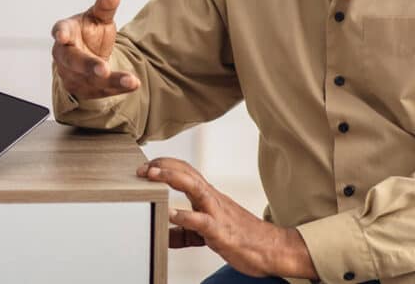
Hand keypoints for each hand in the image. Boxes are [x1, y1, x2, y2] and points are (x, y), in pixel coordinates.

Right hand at [50, 0, 140, 98]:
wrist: (87, 62)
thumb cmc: (88, 35)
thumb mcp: (98, 17)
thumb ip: (105, 4)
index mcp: (66, 32)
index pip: (61, 31)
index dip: (61, 33)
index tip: (62, 35)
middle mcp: (66, 56)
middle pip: (74, 61)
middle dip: (88, 65)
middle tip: (102, 69)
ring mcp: (74, 75)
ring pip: (90, 79)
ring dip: (111, 80)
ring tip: (130, 80)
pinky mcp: (86, 89)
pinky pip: (103, 91)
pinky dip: (118, 88)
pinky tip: (132, 84)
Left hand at [138, 158, 317, 279]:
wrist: (272, 249)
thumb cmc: (241, 238)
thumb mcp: (208, 232)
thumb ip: (185, 232)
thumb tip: (164, 236)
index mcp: (208, 196)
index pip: (185, 171)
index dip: (165, 164)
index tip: (146, 164)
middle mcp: (212, 198)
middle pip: (186, 172)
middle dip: (162, 165)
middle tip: (141, 167)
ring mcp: (217, 212)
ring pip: (194, 187)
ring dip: (171, 178)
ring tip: (151, 176)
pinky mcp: (221, 231)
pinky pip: (202, 221)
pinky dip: (186, 216)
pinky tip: (172, 214)